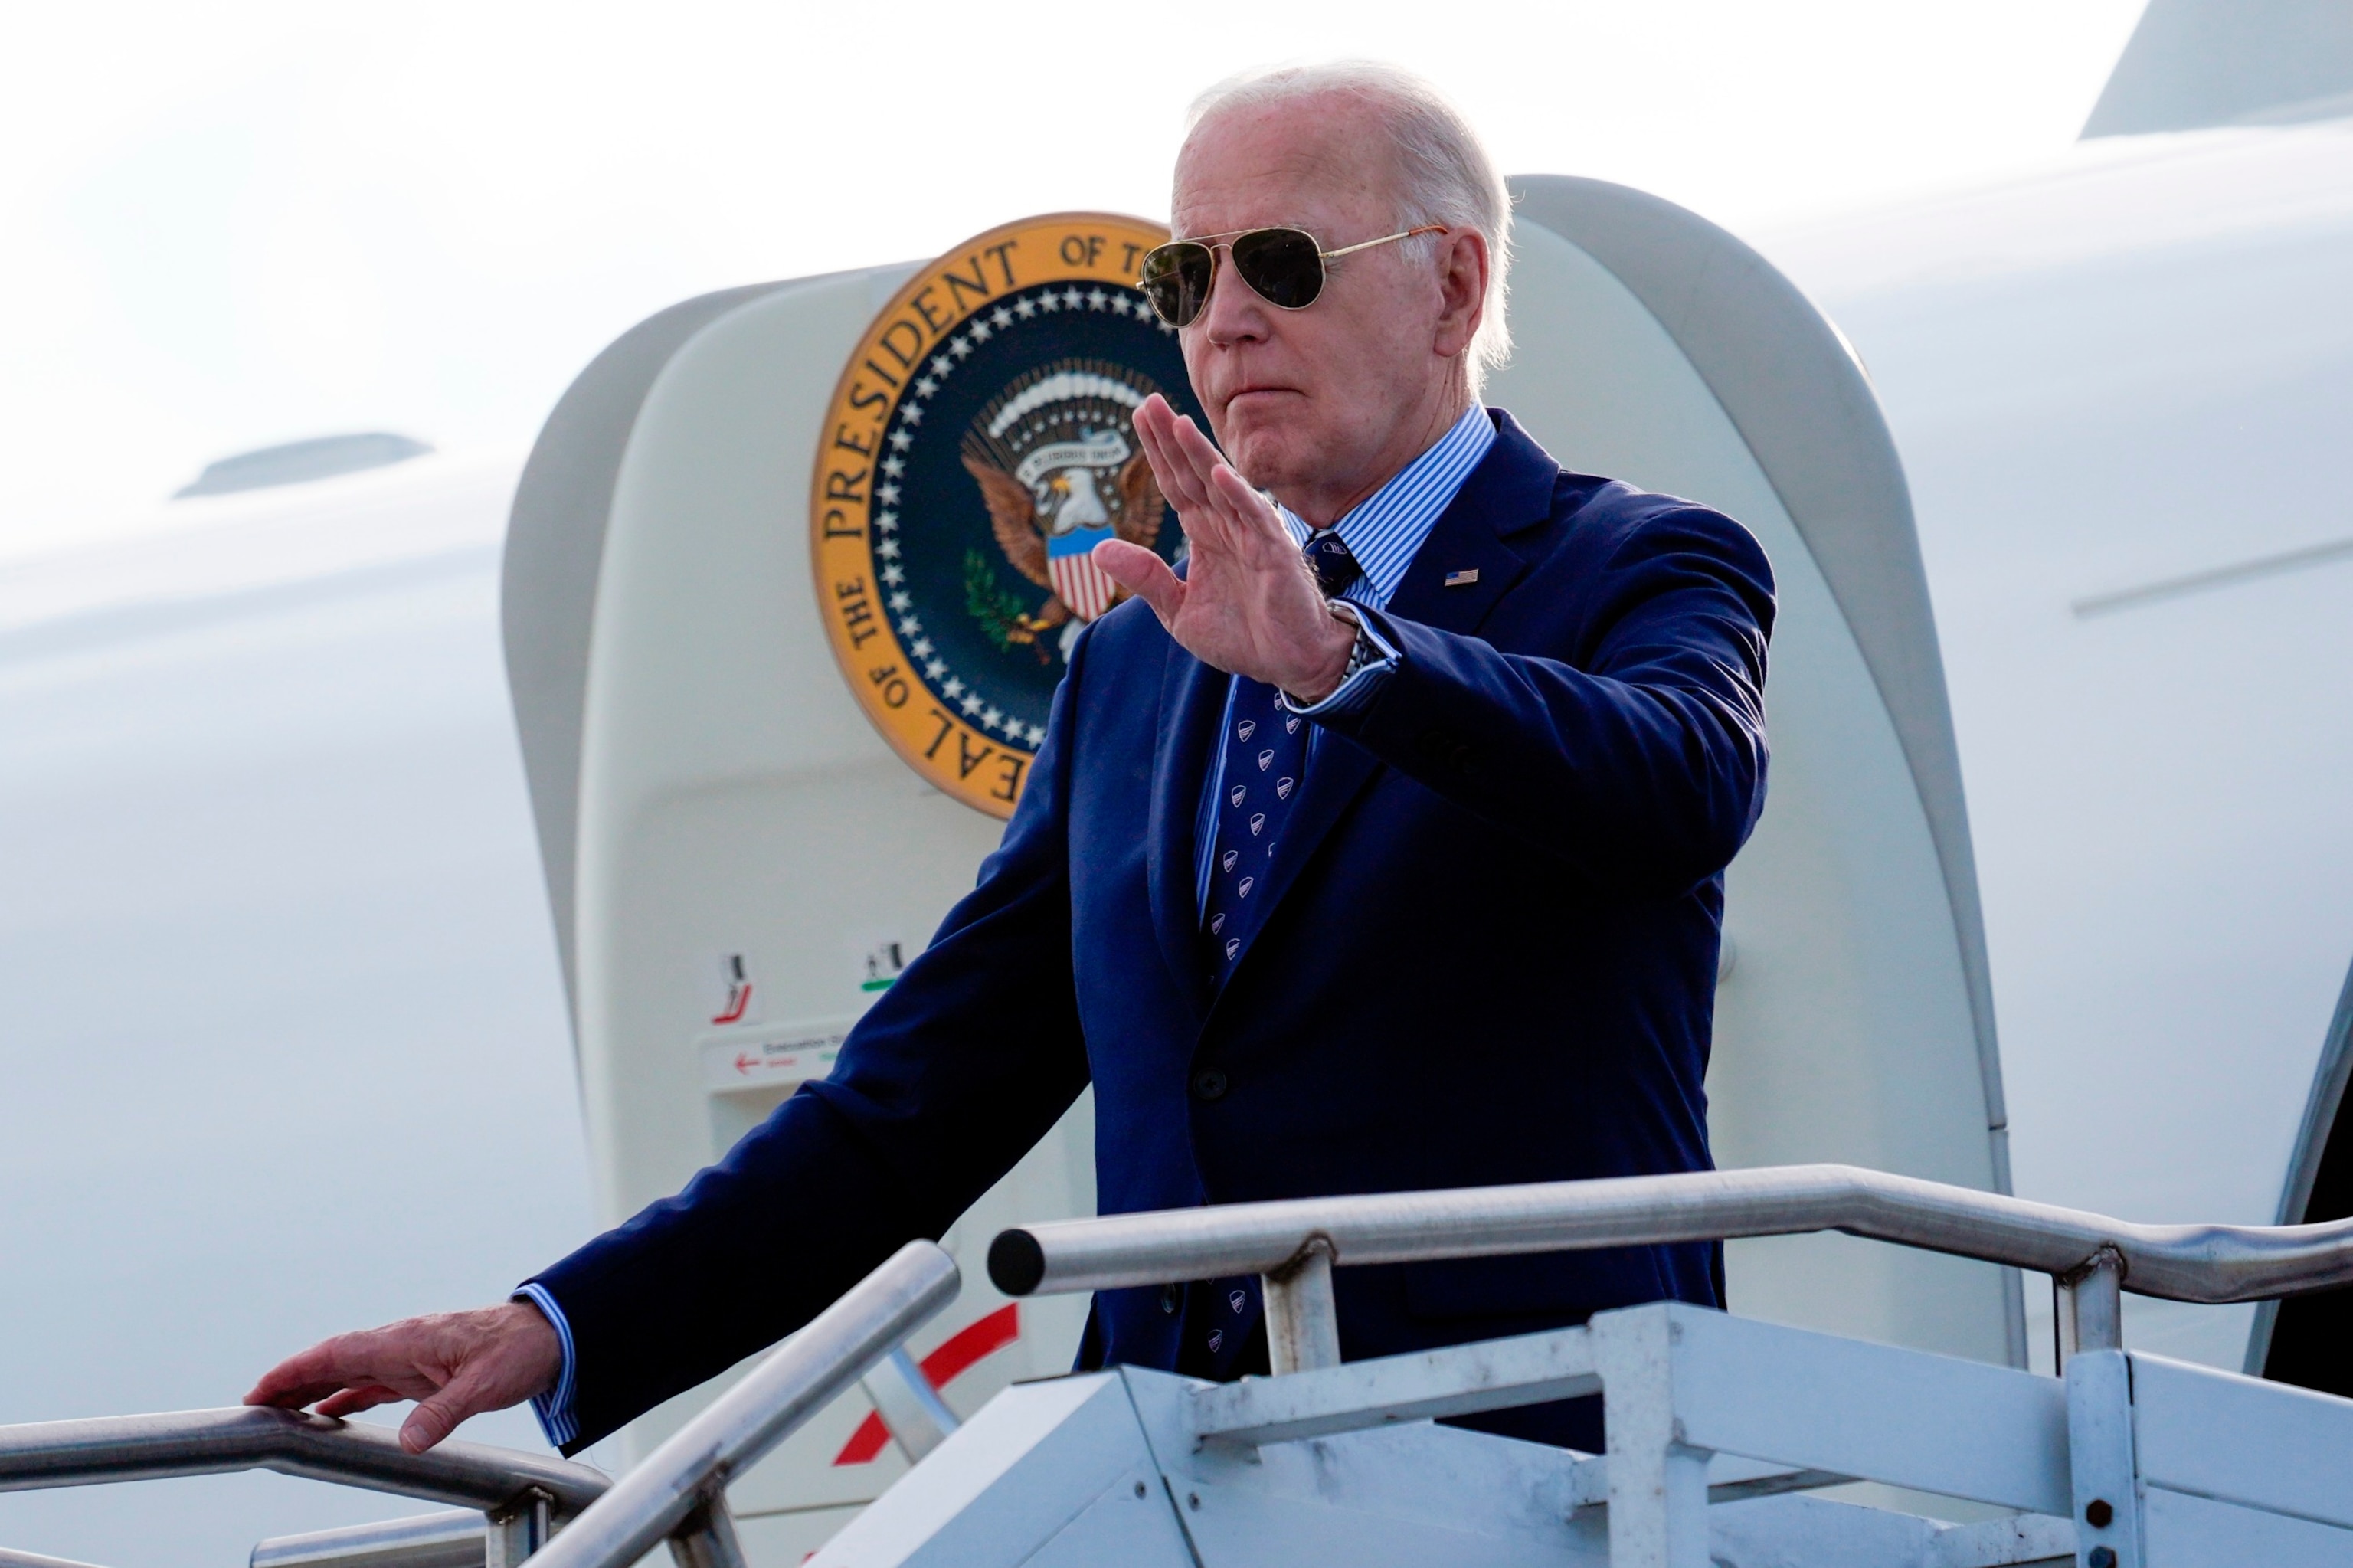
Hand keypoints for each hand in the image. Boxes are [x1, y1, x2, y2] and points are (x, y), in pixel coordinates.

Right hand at [244, 1301, 561, 1453]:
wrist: (550, 1336)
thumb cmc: (518, 1351)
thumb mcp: (483, 1386)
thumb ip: (444, 1412)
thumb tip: (408, 1443)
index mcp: (407, 1340)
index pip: (337, 1353)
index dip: (295, 1370)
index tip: (260, 1389)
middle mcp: (401, 1345)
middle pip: (334, 1361)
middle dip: (292, 1381)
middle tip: (253, 1407)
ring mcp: (410, 1357)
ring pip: (350, 1372)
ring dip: (314, 1390)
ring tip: (279, 1413)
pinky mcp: (423, 1371)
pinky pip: (373, 1383)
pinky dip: (345, 1397)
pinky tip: (329, 1415)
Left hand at [1095, 395, 1355, 700]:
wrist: (1290, 664)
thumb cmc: (1242, 636)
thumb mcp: (1178, 610)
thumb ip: (1145, 578)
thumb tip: (1098, 551)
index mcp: (1204, 534)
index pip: (1175, 484)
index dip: (1157, 452)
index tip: (1139, 415)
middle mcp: (1226, 526)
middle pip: (1193, 474)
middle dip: (1171, 439)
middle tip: (1148, 402)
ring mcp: (1252, 535)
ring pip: (1221, 486)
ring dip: (1200, 454)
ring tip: (1177, 423)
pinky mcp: (1275, 553)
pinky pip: (1255, 518)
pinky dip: (1238, 494)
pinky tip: (1219, 472)